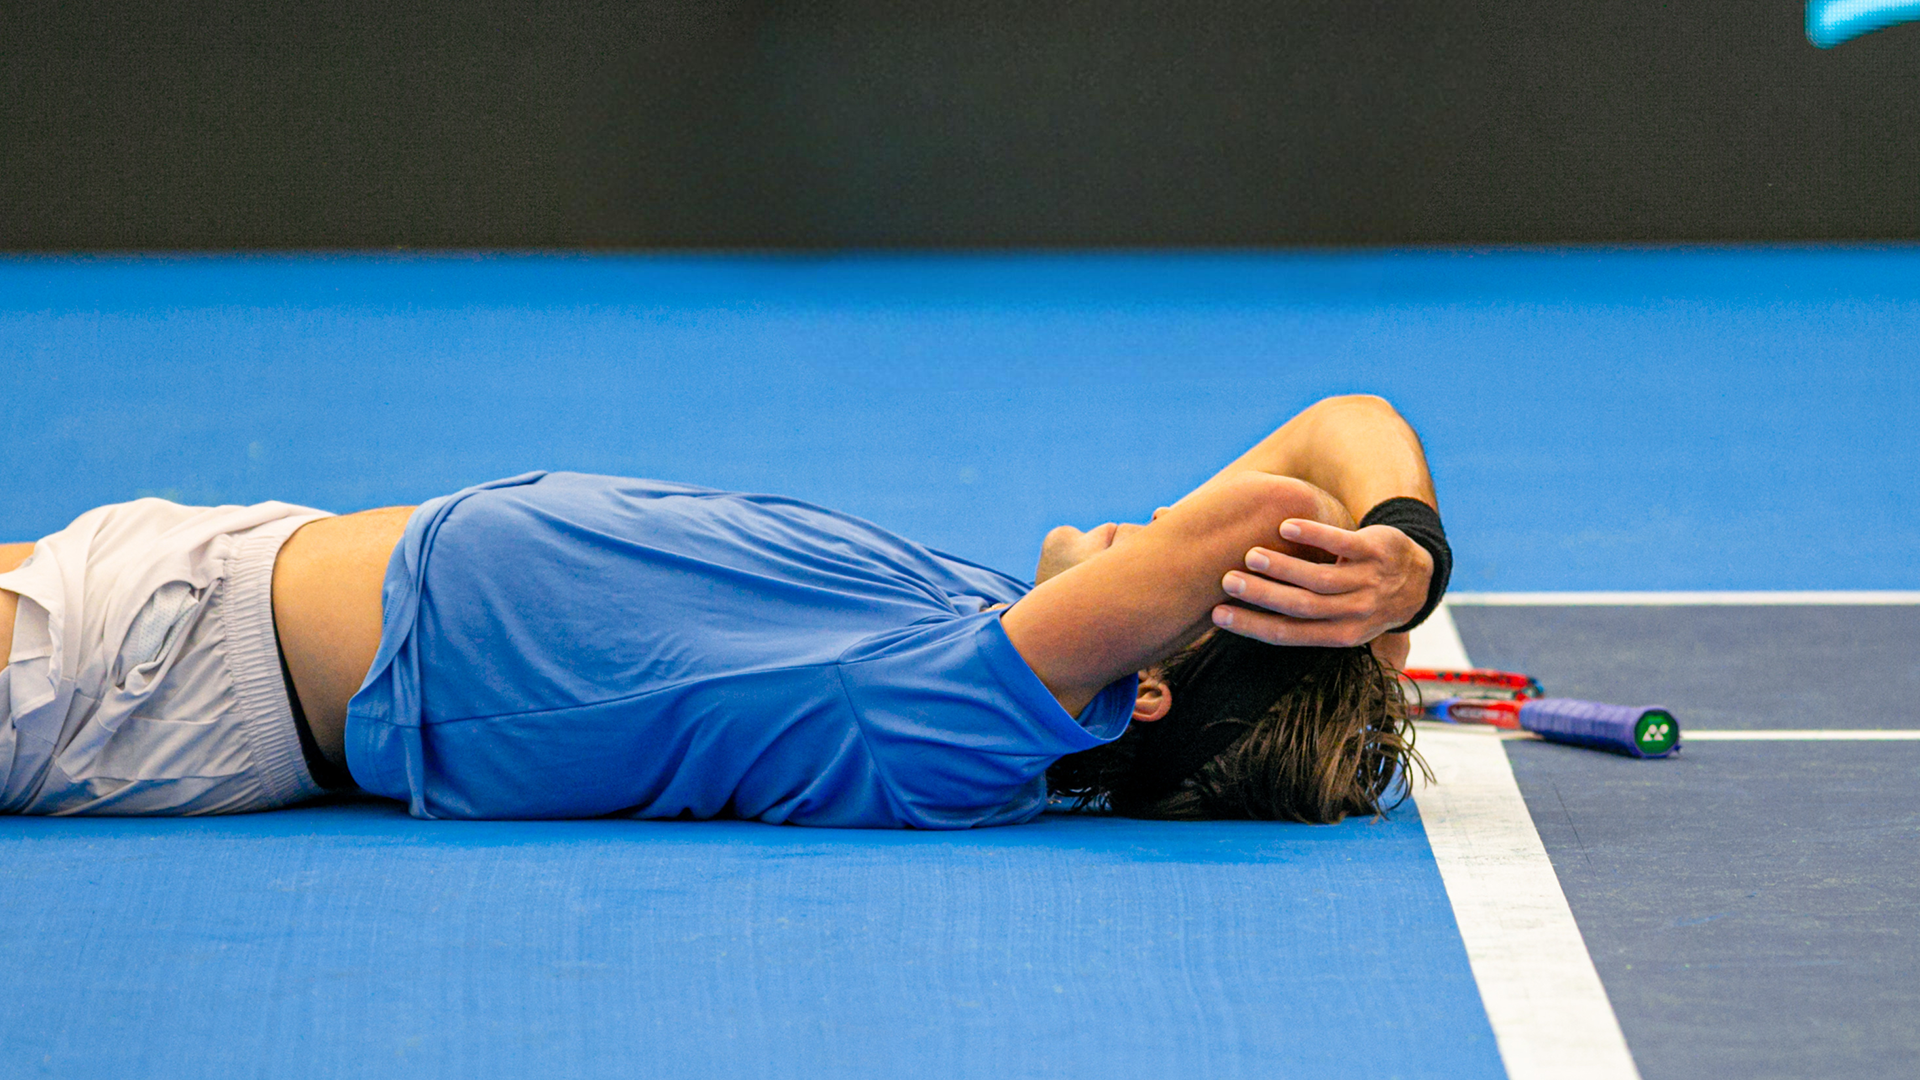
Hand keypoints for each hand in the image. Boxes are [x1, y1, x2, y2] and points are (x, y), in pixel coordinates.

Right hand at [1211, 519, 1432, 647]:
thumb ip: (1306, 627)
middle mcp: (1355, 612)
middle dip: (1261, 596)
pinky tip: (1286, 528)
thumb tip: (1249, 630)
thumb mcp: (1344, 625)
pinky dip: (1313, 536)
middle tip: (1227, 581)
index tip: (1218, 614)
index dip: (1252, 626)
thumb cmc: (1365, 602)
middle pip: (1301, 606)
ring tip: (1250, 555)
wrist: (1419, 577)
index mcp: (1340, 635)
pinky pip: (1342, 543)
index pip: (1289, 633)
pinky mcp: (1377, 550)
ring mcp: (1368, 581)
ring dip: (1282, 567)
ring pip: (1319, 578)